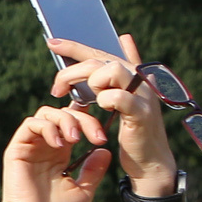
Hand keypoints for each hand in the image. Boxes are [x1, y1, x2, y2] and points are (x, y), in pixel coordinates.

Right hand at [0, 105, 111, 201]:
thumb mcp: (84, 191)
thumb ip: (93, 171)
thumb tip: (104, 151)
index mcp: (60, 155)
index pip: (74, 125)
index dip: (89, 123)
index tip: (102, 139)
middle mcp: (45, 147)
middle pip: (63, 114)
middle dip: (84, 119)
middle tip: (96, 137)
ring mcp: (30, 147)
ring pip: (47, 114)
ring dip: (66, 120)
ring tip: (76, 139)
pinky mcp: (17, 149)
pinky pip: (30, 124)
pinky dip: (48, 127)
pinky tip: (59, 144)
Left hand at [48, 34, 176, 191]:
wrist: (149, 160)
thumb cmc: (133, 130)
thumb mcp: (121, 99)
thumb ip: (113, 78)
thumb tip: (122, 41)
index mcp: (134, 74)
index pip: (100, 52)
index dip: (75, 46)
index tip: (52, 42)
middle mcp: (141, 79)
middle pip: (100, 60)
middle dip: (72, 73)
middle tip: (58, 90)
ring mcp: (143, 94)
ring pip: (112, 69)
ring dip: (92, 83)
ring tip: (89, 101)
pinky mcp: (141, 113)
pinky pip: (118, 97)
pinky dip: (105, 101)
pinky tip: (102, 109)